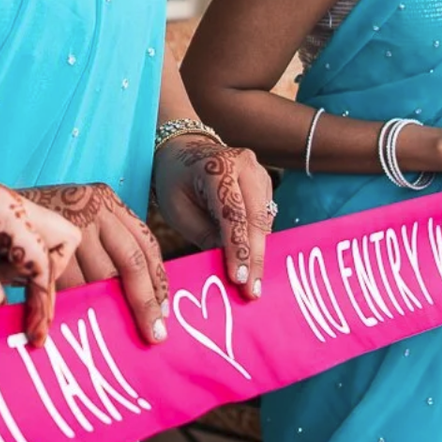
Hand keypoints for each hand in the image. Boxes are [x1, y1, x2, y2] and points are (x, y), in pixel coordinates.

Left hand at [0, 169, 81, 347]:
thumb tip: (6, 316)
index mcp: (7, 211)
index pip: (44, 261)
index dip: (42, 301)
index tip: (33, 335)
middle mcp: (11, 208)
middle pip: (60, 240)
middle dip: (49, 275)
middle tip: (24, 299)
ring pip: (38, 245)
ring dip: (24, 273)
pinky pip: (13, 249)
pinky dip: (6, 270)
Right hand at [21, 183, 170, 346]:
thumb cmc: (41, 224)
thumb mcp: (79, 219)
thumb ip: (105, 247)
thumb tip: (141, 299)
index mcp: (108, 203)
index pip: (145, 245)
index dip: (158, 282)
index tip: (162, 314)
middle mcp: (92, 208)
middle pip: (129, 264)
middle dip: (142, 304)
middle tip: (153, 335)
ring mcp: (67, 223)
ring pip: (97, 278)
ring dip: (104, 309)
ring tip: (113, 334)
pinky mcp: (43, 243)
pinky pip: (66, 284)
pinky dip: (73, 306)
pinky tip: (77, 320)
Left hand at [151, 137, 274, 299]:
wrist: (184, 150)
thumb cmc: (175, 182)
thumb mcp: (178, 209)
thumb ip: (204, 235)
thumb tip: (230, 268)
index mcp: (218, 166)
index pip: (233, 213)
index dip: (238, 248)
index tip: (239, 279)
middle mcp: (245, 164)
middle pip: (256, 217)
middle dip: (255, 257)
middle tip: (252, 291)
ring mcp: (259, 171)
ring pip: (265, 220)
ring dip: (259, 253)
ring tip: (253, 284)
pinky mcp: (265, 183)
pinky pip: (266, 217)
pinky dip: (259, 241)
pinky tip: (253, 264)